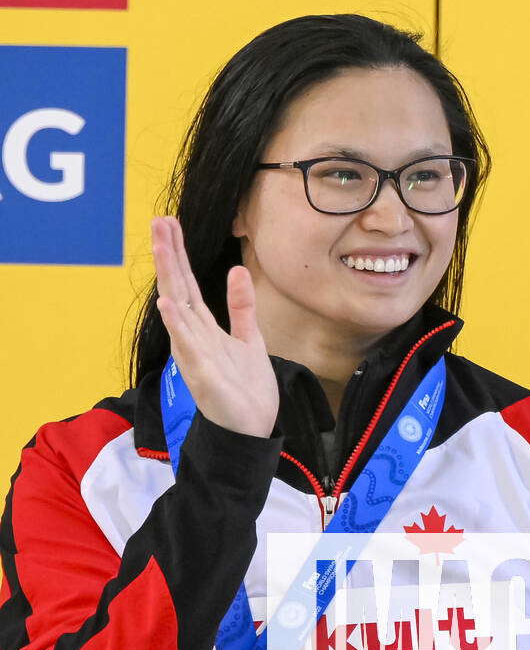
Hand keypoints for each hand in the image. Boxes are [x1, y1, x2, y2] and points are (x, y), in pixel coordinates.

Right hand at [150, 215, 278, 437]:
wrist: (251, 428)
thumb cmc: (245, 388)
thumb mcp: (249, 338)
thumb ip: (242, 306)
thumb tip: (237, 269)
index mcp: (206, 328)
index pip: (188, 284)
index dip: (179, 253)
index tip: (170, 222)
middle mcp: (195, 337)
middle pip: (179, 289)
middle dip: (169, 255)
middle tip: (158, 220)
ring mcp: (196, 355)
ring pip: (179, 311)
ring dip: (170, 279)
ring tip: (161, 247)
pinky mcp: (203, 376)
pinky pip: (188, 347)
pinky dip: (177, 326)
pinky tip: (168, 305)